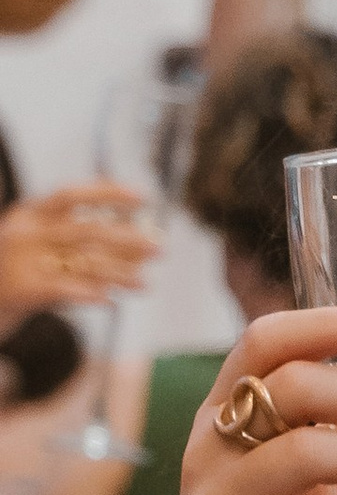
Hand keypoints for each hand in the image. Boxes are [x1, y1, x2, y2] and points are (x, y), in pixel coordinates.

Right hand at [0, 185, 156, 321]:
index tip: (141, 197)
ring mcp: (25, 260)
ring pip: (83, 263)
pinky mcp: (27, 288)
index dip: (106, 193)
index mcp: (30, 213)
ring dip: (120, 274)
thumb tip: (136, 236)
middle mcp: (27, 233)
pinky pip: (70, 290)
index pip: (71, 194)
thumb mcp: (38, 241)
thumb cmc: (18, 270)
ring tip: (144, 283)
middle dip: (126, 239)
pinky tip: (112, 301)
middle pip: (85, 230)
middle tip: (159, 247)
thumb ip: (78, 235)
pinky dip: (94, 295)